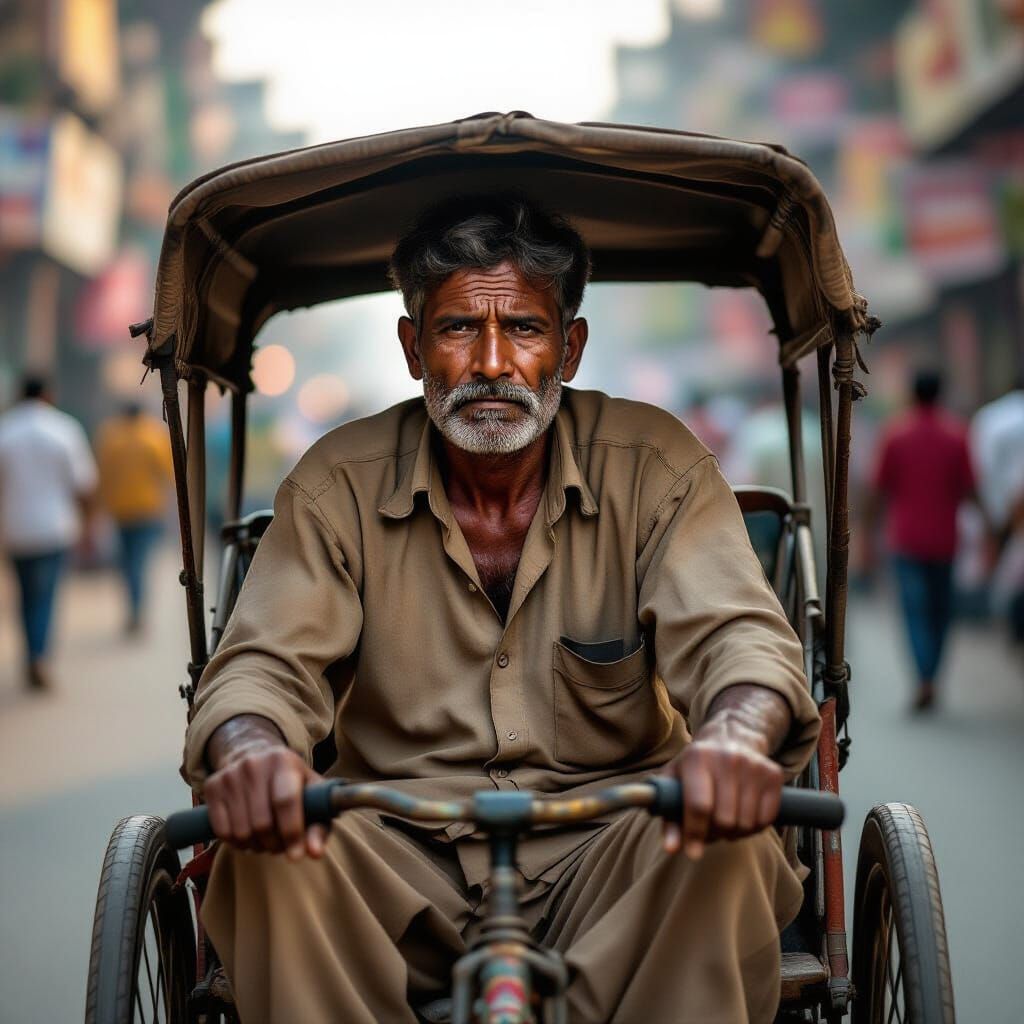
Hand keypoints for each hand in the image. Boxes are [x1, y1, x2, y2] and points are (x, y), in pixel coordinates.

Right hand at [204, 717, 327, 859]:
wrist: (256, 758)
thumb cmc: (291, 783)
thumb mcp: (312, 796)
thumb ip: (318, 826)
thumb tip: (314, 853)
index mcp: (283, 761)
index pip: (285, 801)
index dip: (291, 832)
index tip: (296, 855)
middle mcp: (254, 764)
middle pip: (262, 823)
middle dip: (274, 844)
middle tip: (280, 845)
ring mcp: (230, 774)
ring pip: (241, 831)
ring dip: (256, 846)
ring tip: (265, 839)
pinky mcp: (212, 786)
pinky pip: (222, 831)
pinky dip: (236, 843)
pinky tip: (248, 835)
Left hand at [661, 685, 788, 859]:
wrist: (731, 738)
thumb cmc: (696, 766)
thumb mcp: (675, 780)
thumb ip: (669, 814)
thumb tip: (672, 848)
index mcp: (697, 758)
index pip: (699, 805)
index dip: (695, 833)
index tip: (693, 853)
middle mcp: (727, 758)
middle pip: (724, 819)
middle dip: (715, 833)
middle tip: (710, 828)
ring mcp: (753, 765)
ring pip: (746, 823)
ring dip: (734, 833)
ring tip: (725, 821)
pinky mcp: (773, 774)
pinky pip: (766, 820)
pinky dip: (753, 828)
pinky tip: (742, 816)